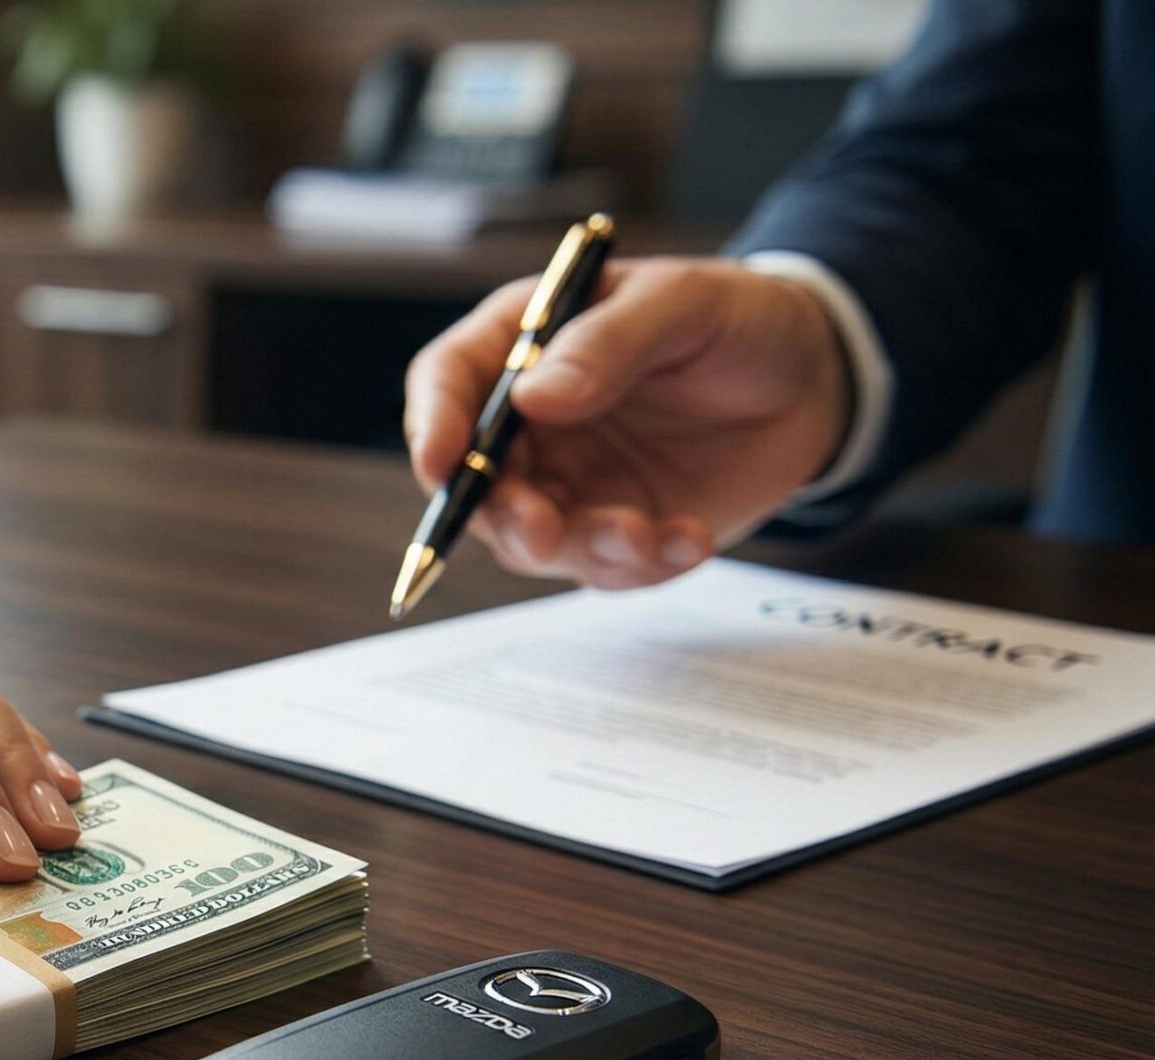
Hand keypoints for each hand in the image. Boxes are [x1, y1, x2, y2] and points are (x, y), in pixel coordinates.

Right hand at [402, 257, 853, 588]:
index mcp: (523, 344)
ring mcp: (571, 481)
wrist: (817, 376)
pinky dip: (641, 565)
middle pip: (475, 479)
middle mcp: (531, 421)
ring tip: (645, 534)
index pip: (448, 382)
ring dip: (579, 548)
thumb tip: (533, 396)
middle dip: (504, 514)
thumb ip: (609, 342)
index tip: (440, 462)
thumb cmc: (740, 317)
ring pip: (533, 539)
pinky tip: (689, 538)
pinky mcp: (618, 526)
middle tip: (546, 531)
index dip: (433, 423)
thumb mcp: (683, 303)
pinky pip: (606, 567)